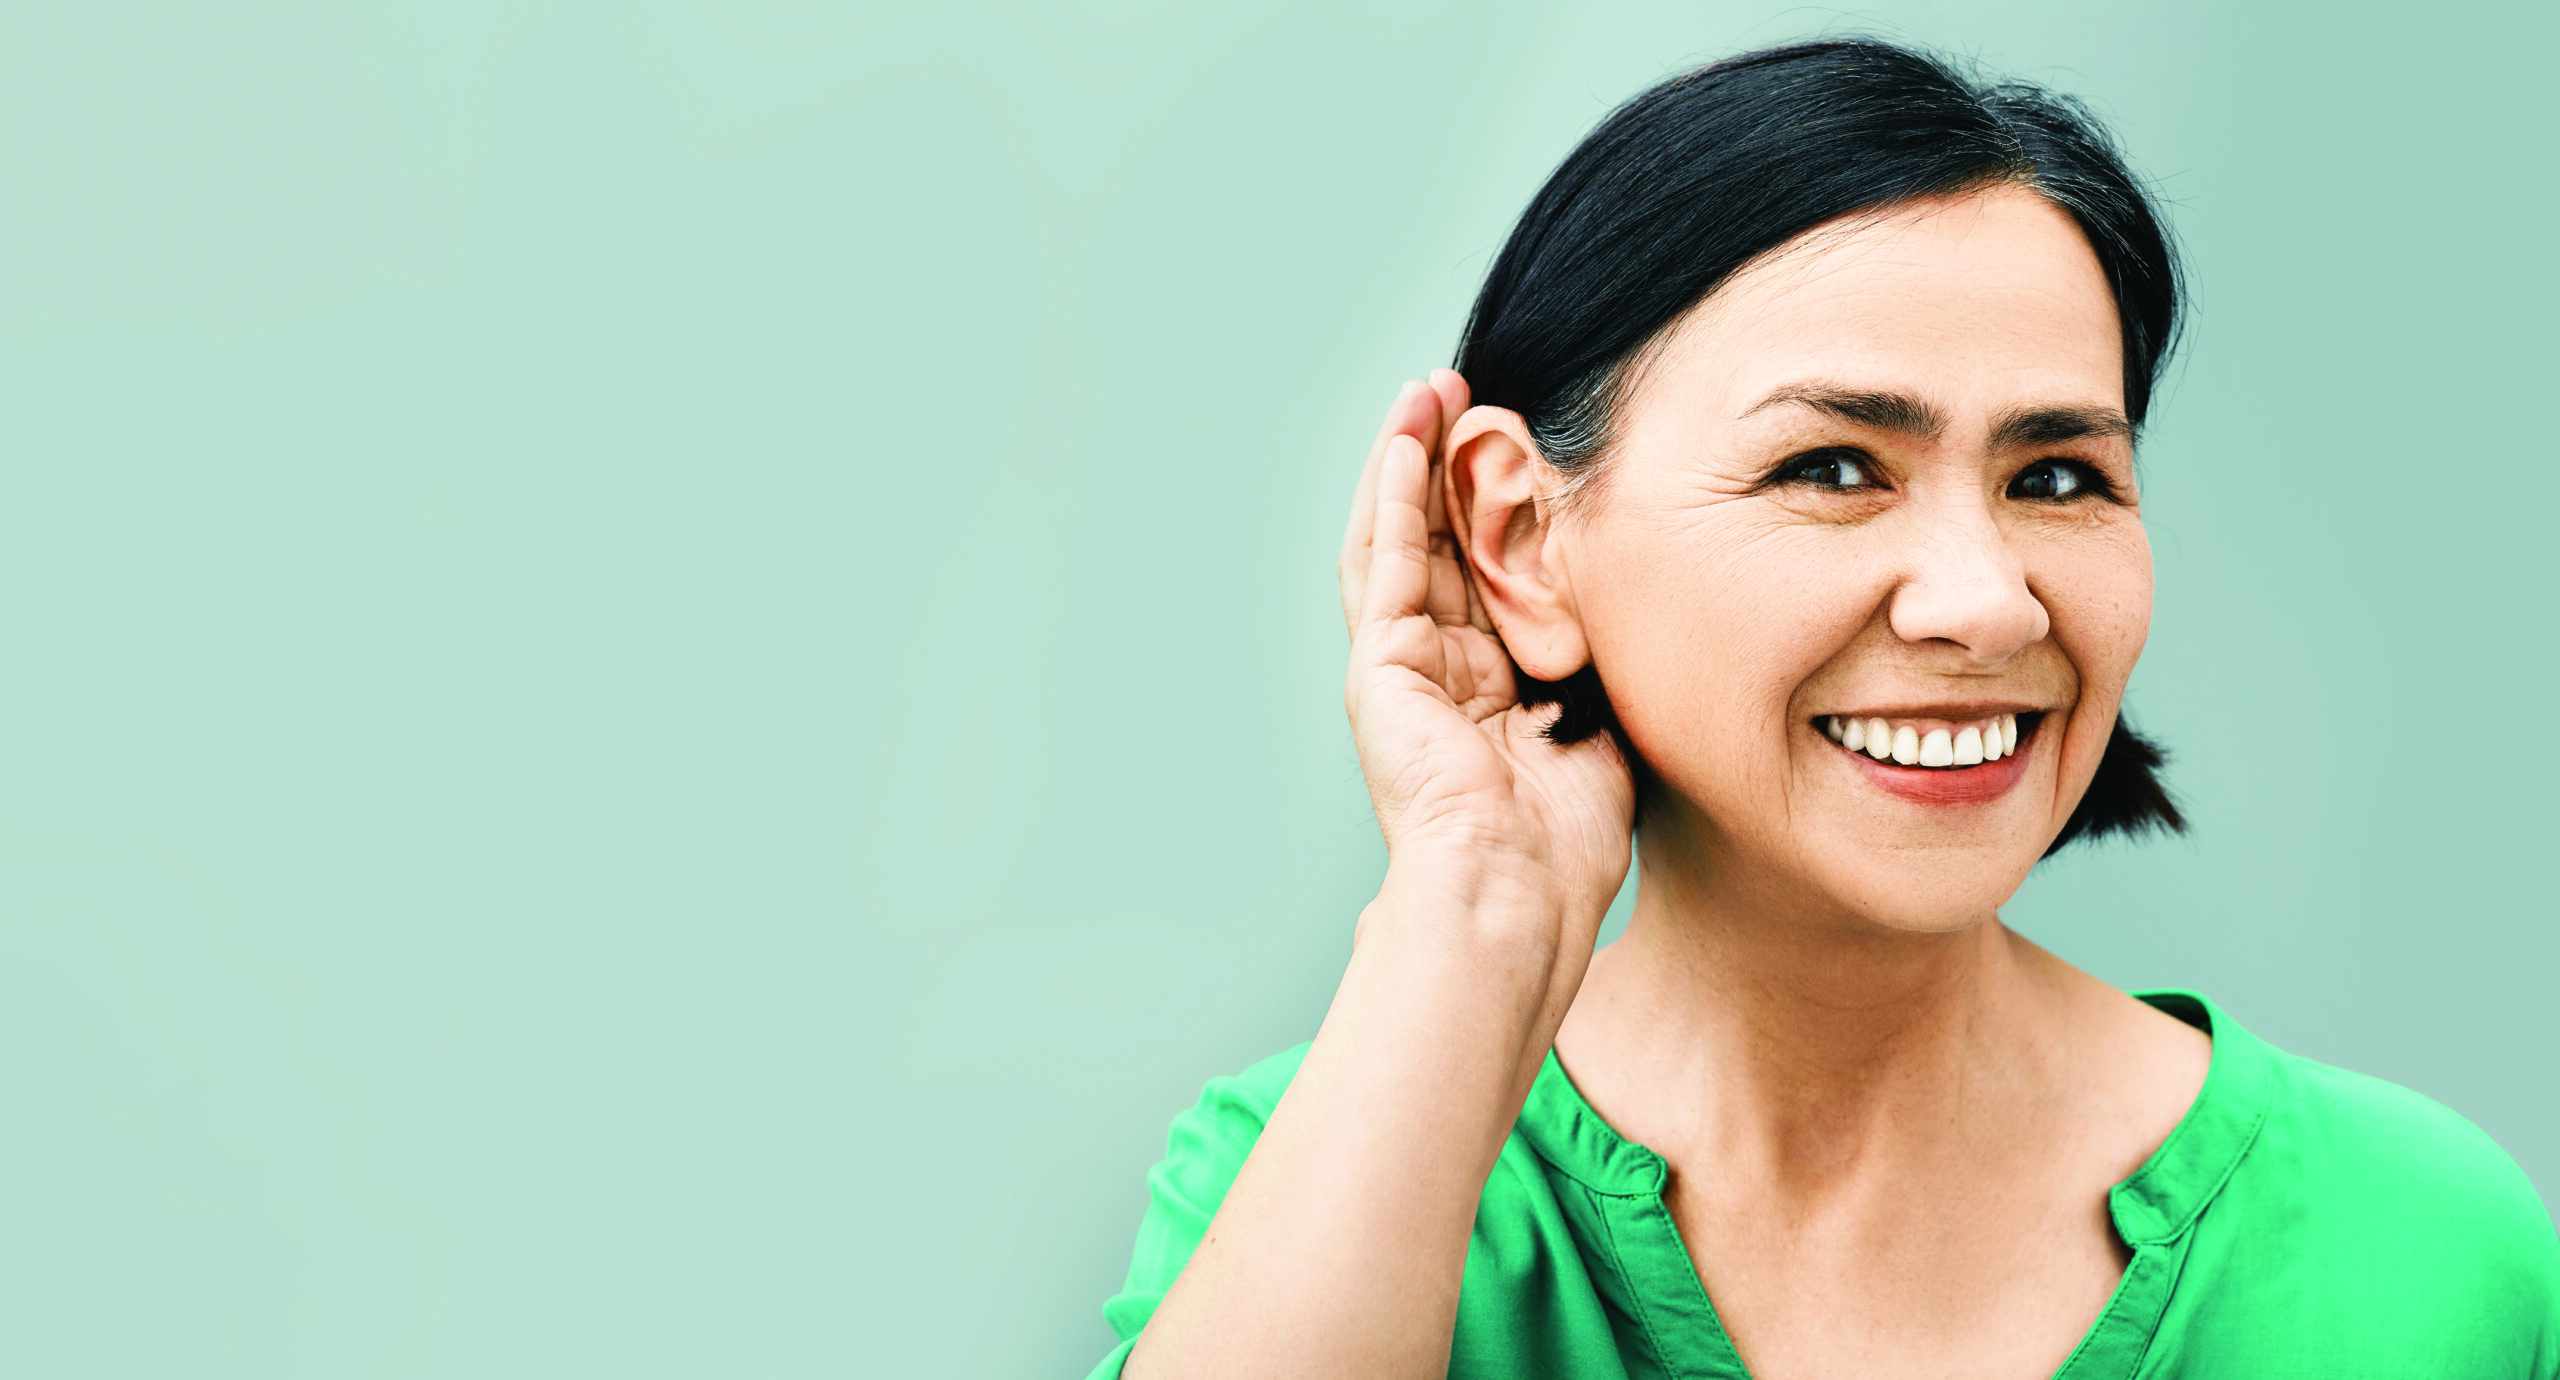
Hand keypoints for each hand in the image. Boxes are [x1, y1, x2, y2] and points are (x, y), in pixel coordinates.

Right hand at [1338, 372, 1634, 950]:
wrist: (1518, 892)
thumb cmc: (1569, 839)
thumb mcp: (1603, 720)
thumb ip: (1602, 661)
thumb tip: (1644, 600)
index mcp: (1489, 689)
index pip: (1490, 573)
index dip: (1502, 506)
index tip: (1527, 443)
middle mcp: (1438, 671)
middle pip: (1440, 541)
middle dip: (1452, 463)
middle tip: (1471, 390)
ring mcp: (1402, 668)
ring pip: (1403, 538)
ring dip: (1413, 459)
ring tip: (1433, 389)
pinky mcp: (1380, 667)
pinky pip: (1385, 562)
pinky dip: (1392, 496)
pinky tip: (1406, 438)